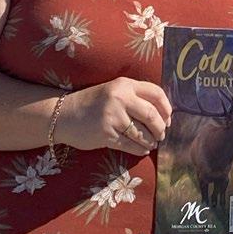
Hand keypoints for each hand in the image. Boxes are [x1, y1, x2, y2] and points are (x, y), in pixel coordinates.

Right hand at [56, 77, 171, 156]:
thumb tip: (162, 114)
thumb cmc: (93, 103)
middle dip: (160, 128)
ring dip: (150, 141)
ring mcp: (113, 117)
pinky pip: (130, 145)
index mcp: (125, 84)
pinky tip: (142, 149)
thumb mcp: (114, 91)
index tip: (169, 119)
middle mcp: (120, 98)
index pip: (156, 93)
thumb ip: (135, 97)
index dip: (166, 108)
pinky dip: (139, 149)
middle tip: (162, 134)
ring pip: (142, 133)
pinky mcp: (106, 134)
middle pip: (152, 115)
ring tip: (152, 143)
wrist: (64, 115)